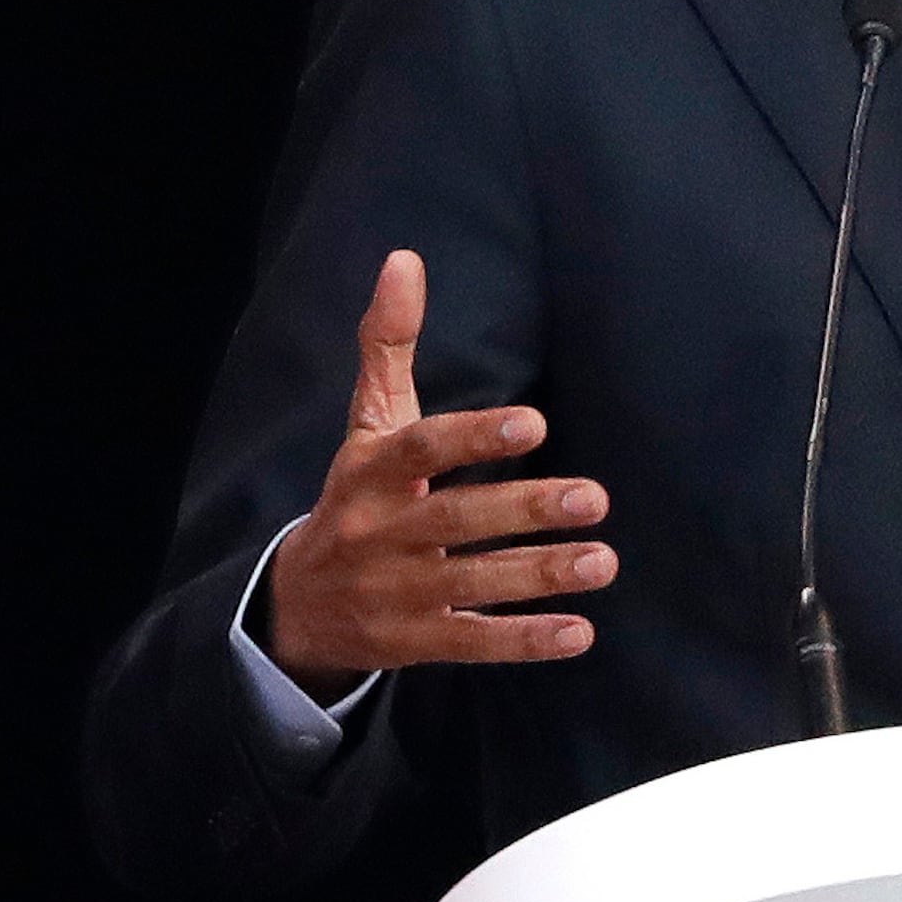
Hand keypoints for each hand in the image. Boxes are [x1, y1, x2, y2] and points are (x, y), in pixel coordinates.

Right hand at [256, 250, 614, 695]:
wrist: (297, 605)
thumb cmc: (356, 496)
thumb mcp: (366, 424)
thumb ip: (388, 345)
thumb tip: (404, 258)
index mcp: (370, 472)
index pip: (421, 451)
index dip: (475, 437)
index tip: (535, 424)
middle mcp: (380, 534)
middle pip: (456, 519)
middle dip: (526, 510)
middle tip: (596, 498)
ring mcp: (397, 593)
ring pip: (472, 584)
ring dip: (540, 574)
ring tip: (604, 560)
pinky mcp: (415, 643)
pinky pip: (472, 642)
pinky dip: (524, 642)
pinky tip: (579, 633)